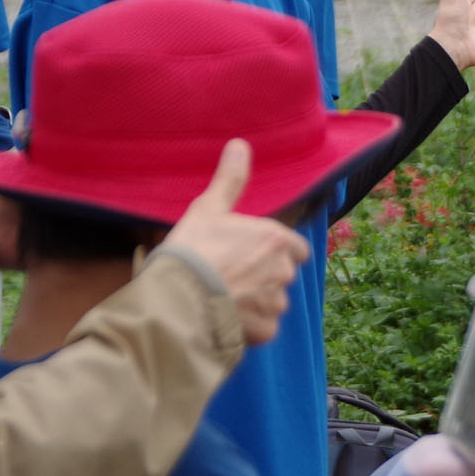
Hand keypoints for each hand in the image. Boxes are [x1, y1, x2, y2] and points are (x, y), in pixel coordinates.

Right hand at [158, 139, 309, 345]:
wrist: (179, 298)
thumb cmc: (194, 249)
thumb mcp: (209, 208)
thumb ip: (230, 180)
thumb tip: (240, 145)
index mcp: (276, 240)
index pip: (295, 248)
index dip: (276, 250)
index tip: (252, 253)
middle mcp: (283, 271)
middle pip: (283, 274)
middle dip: (264, 276)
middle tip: (231, 275)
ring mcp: (275, 303)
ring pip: (273, 302)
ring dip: (257, 301)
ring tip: (225, 297)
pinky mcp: (265, 330)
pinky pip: (264, 327)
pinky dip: (250, 326)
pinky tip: (226, 317)